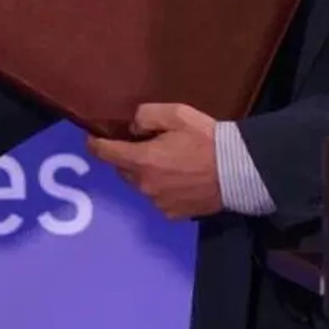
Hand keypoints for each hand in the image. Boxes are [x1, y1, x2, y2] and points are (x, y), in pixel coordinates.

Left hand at [87, 102, 221, 219]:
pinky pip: (158, 198)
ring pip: (141, 185)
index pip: (107, 153)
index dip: (96, 145)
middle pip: (124, 170)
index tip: (90, 140)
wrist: (237, 171)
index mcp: (142, 160)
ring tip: (167, 162)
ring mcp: (158, 202)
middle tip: (144, 145)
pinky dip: (161, 188)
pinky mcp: (173, 214)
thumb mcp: (175, 114)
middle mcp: (145, 185)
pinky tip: (179, 179)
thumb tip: (133, 128)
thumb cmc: (205, 139)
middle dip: (127, 157)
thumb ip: (146, 116)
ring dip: (145, 174)